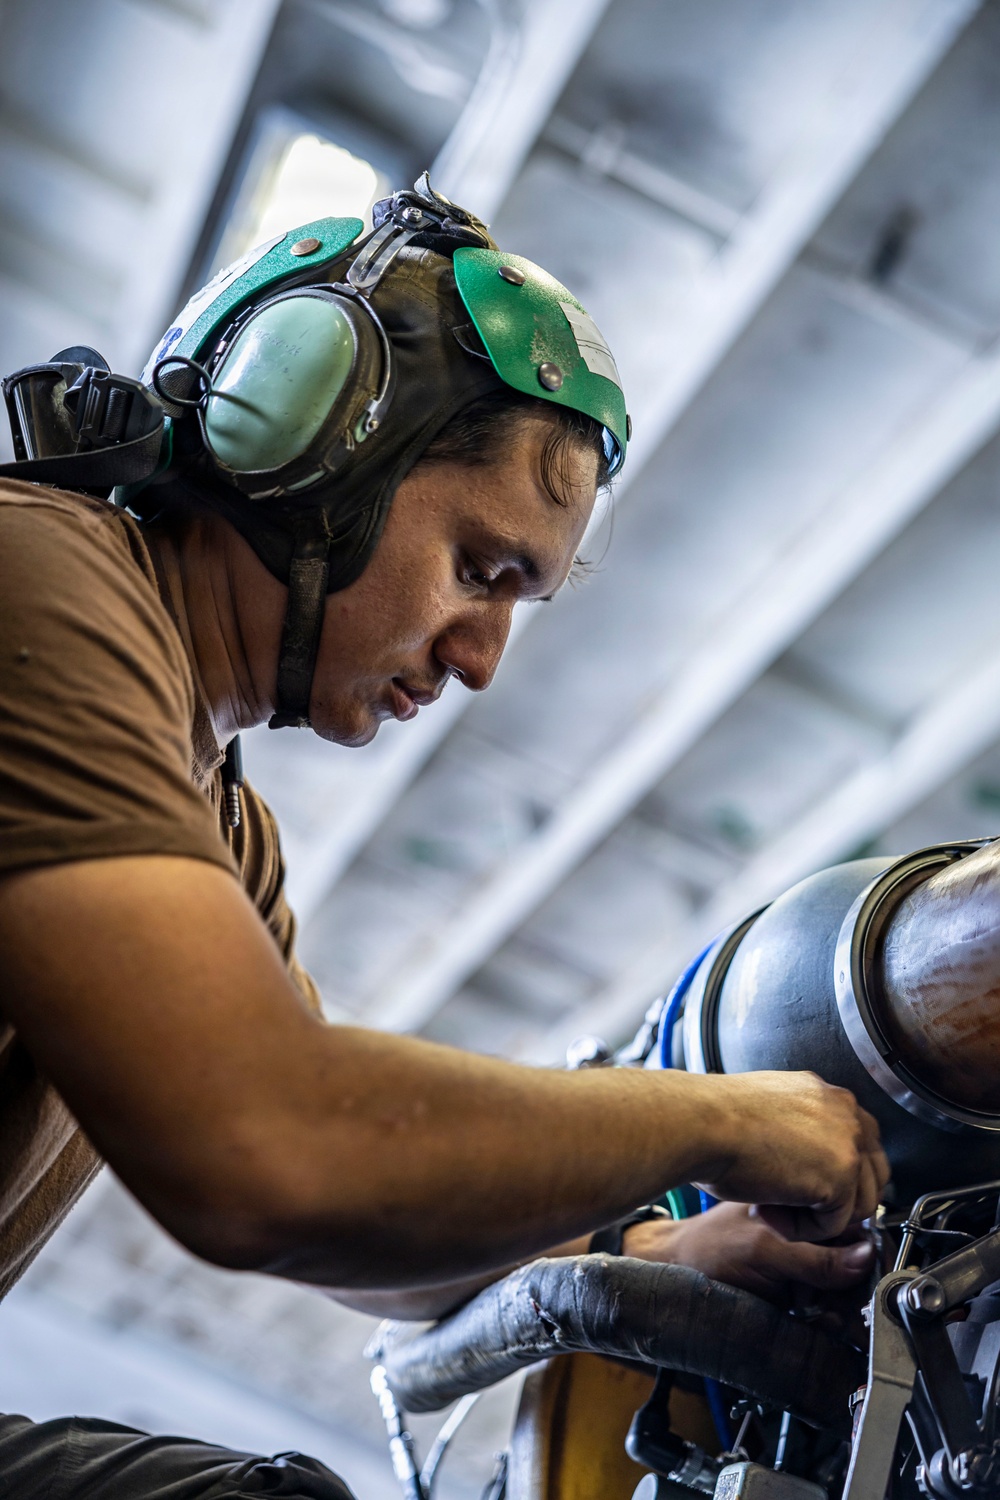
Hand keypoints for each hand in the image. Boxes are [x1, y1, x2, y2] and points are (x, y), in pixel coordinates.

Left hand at [621, 1202, 874, 1304]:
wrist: (677, 1274)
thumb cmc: (710, 1247)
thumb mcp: (764, 1247)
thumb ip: (814, 1256)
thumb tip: (867, 1257)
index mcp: (807, 1208)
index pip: (858, 1233)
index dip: (868, 1261)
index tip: (866, 1284)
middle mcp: (811, 1234)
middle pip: (857, 1266)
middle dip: (854, 1289)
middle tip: (839, 1304)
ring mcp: (805, 1263)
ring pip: (847, 1291)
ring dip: (843, 1307)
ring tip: (823, 1312)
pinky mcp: (798, 1291)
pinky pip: (829, 1308)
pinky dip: (829, 1317)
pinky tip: (816, 1318)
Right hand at [690, 1070, 889, 1239]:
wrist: (699, 1124)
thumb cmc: (712, 1119)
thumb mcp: (767, 1111)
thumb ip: (800, 1129)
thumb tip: (812, 1159)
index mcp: (827, 1094)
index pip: (859, 1144)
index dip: (835, 1177)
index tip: (800, 1190)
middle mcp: (846, 1111)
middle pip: (870, 1175)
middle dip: (834, 1201)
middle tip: (787, 1205)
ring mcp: (848, 1142)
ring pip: (855, 1204)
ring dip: (814, 1218)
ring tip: (769, 1207)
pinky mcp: (841, 1176)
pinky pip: (834, 1224)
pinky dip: (800, 1230)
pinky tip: (767, 1211)